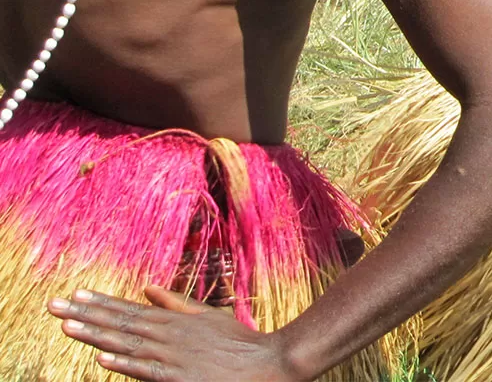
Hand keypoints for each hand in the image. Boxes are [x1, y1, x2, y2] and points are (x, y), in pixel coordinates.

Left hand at [52, 288, 301, 381]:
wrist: (268, 362)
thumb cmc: (238, 342)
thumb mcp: (207, 316)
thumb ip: (175, 303)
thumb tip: (146, 288)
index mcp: (175, 320)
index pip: (130, 310)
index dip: (101, 303)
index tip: (75, 295)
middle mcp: (169, 334)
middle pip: (121, 323)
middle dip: (86, 314)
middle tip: (55, 306)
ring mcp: (173, 355)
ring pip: (127, 343)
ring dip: (96, 333)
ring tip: (68, 325)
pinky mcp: (178, 377)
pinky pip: (146, 370)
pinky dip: (124, 363)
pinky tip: (103, 357)